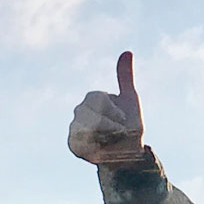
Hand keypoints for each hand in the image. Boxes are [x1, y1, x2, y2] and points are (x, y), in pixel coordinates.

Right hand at [68, 51, 144, 165]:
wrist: (129, 151)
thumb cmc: (130, 124)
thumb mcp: (130, 99)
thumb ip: (125, 76)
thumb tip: (127, 52)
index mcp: (93, 98)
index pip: (96, 98)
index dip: (113, 110)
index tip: (124, 119)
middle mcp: (80, 112)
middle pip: (89, 114)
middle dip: (109, 125)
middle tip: (120, 131)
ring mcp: (75, 128)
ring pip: (85, 129)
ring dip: (104, 137)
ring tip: (112, 140)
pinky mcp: (74, 145)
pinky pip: (80, 143)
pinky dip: (95, 146)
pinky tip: (103, 148)